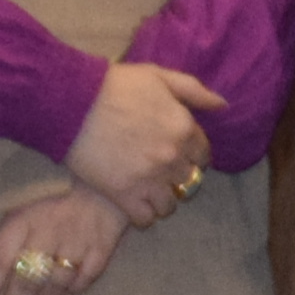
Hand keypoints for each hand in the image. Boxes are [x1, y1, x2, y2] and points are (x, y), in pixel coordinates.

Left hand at [0, 185, 124, 294]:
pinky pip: (83, 280)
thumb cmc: (56, 187)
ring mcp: (75, 244)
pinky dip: (72, 289)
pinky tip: (65, 290)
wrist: (104, 173)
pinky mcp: (101, 249)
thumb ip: (11, 231)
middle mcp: (46, 235)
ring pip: (54, 285)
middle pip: (26, 281)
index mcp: (23, 219)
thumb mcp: (25, 200)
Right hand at [66, 60, 224, 224]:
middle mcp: (172, 157)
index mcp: (183, 128)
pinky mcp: (124, 195)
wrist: (72, 101)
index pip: (203, 155)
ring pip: (170, 204)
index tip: (177, 154)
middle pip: (188, 181)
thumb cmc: (114, 84)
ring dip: (162, 199)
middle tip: (159, 172)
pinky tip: (134, 204)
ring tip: (148, 191)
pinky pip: (146, 218)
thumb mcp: (158, 76)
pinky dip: (143, 214)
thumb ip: (193, 91)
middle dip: (177, 177)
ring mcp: (149, 178)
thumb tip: (223, 105)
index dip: (191, 156)